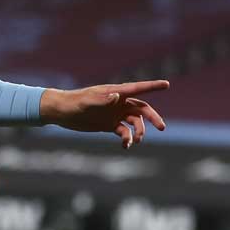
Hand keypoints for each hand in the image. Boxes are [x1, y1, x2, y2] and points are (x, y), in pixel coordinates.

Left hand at [40, 80, 168, 148]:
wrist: (61, 112)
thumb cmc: (73, 102)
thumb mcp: (87, 101)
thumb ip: (102, 99)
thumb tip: (118, 96)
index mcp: (115, 92)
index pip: (137, 88)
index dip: (152, 86)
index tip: (167, 84)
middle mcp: (118, 103)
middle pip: (142, 108)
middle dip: (153, 117)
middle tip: (161, 127)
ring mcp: (115, 114)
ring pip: (135, 122)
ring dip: (139, 132)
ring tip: (136, 141)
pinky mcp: (109, 125)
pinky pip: (124, 132)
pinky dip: (127, 139)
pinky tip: (125, 146)